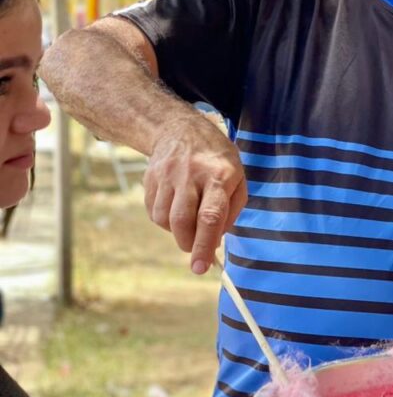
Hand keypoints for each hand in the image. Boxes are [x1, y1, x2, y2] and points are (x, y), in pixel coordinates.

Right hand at [143, 115, 247, 274]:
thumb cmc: (218, 160)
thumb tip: (214, 240)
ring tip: (189, 222)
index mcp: (219, 176)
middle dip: (189, 244)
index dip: (204, 245)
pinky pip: (153, 212)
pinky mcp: (150, 179)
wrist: (182, 129)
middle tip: (197, 250)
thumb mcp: (238, 178)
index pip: (210, 216)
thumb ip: (231, 211)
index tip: (201, 267)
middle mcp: (191, 175)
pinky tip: (176, 210)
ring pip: (164, 220)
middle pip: (182, 221)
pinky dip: (164, 221)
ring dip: (176, 232)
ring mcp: (167, 176)